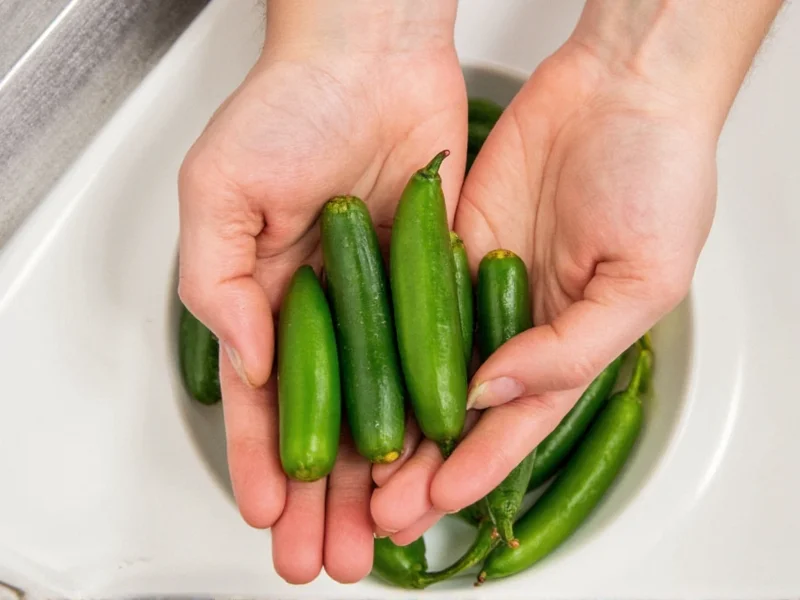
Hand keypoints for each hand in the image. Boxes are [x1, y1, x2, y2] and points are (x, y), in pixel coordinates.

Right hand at [177, 1, 464, 583]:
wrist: (372, 57)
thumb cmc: (288, 107)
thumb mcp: (219, 193)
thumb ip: (218, 284)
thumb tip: (250, 364)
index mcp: (265, 295)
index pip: (262, 399)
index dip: (260, 461)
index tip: (267, 514)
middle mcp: (326, 308)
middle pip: (323, 421)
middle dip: (320, 495)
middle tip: (322, 555)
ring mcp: (382, 302)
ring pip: (382, 406)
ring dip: (377, 476)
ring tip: (377, 535)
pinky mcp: (433, 283)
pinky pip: (433, 358)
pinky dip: (432, 414)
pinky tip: (430, 463)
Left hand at [371, 31, 721, 540]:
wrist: (619, 89)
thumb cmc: (658, 176)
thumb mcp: (640, 279)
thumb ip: (570, 347)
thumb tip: (494, 391)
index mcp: (571, 342)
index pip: (516, 424)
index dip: (477, 466)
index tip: (435, 501)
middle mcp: (517, 322)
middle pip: (460, 408)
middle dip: (422, 463)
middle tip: (378, 509)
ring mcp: (476, 284)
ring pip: (424, 363)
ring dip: (392, 413)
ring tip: (353, 462)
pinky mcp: (445, 241)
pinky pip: (406, 296)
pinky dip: (379, 336)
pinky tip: (349, 372)